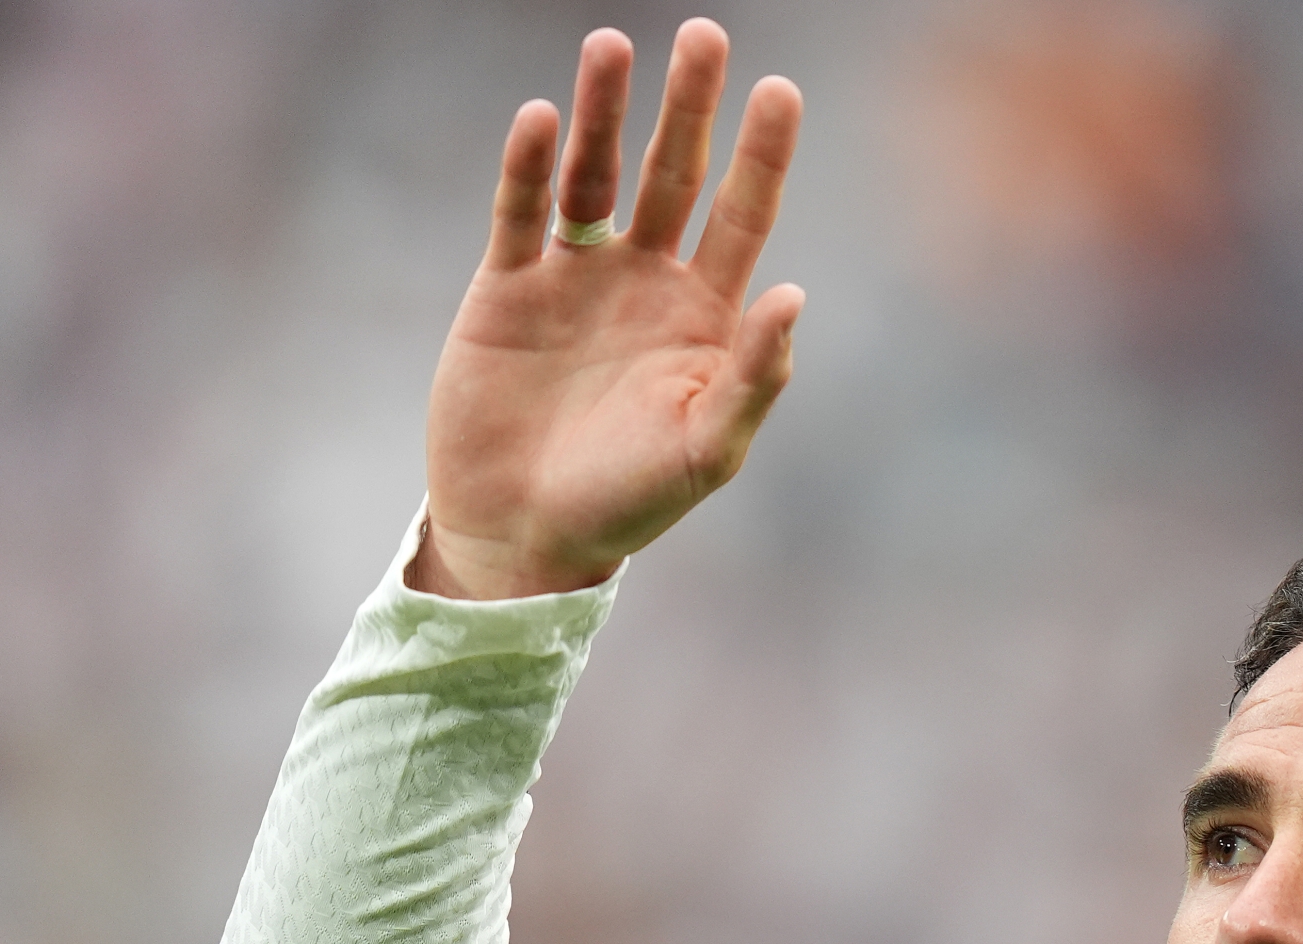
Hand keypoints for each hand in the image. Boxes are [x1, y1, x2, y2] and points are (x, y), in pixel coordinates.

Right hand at [411, 20, 803, 600]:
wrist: (525, 535)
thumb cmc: (628, 503)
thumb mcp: (705, 450)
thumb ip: (753, 378)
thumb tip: (795, 295)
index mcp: (705, 316)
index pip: (742, 216)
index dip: (761, 155)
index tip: (779, 90)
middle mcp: (645, 281)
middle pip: (675, 173)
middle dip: (689, 106)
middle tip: (705, 35)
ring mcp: (575, 277)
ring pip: (594, 173)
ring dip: (602, 112)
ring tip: (610, 45)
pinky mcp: (507, 287)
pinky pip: (522, 210)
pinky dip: (528, 165)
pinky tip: (540, 117)